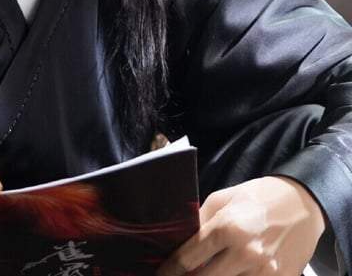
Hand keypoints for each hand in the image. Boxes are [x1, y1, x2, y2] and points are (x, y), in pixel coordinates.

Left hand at [157, 176, 325, 275]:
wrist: (303, 204)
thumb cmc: (260, 197)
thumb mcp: (224, 199)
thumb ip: (201, 221)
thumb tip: (181, 240)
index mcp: (228, 227)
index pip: (189, 258)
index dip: (170, 270)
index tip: (160, 274)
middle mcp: (246, 253)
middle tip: (178, 275)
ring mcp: (265, 273)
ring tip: (203, 272)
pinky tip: (230, 275)